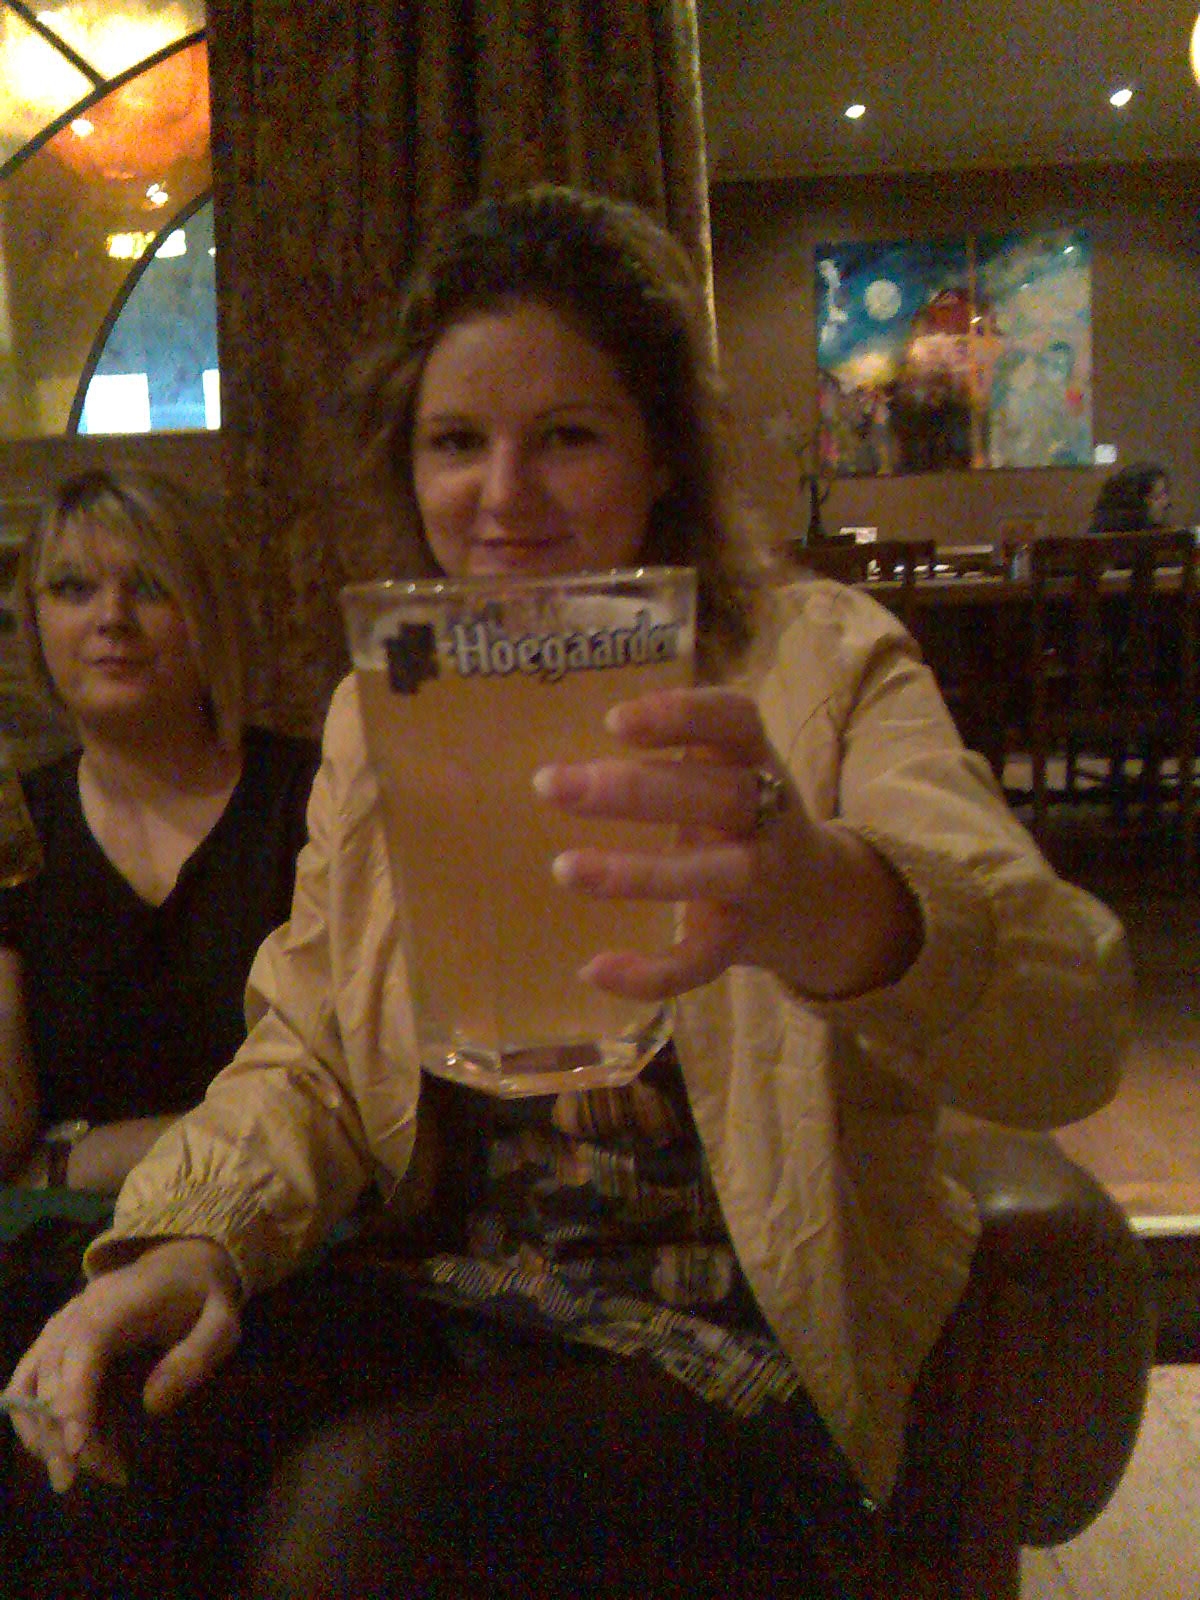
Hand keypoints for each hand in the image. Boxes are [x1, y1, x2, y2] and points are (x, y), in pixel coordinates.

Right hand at [5, 1237, 241, 1492]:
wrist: (181, 1263)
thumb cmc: (203, 1297)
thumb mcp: (223, 1323)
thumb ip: (196, 1357)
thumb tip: (152, 1406)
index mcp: (118, 1302)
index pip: (84, 1348)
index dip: (74, 1398)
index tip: (79, 1448)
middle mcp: (77, 1312)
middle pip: (51, 1376)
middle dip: (66, 1434)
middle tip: (105, 1475)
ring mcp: (59, 1327)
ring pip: (28, 1384)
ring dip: (43, 1434)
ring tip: (78, 1475)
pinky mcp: (53, 1342)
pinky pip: (26, 1383)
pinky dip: (34, 1421)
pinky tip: (64, 1451)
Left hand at [533, 686, 921, 1000]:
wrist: (814, 899)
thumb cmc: (737, 818)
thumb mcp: (722, 770)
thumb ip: (669, 750)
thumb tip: (563, 759)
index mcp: (755, 759)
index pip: (735, 721)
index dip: (681, 715)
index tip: (614, 721)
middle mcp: (768, 815)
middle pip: (716, 795)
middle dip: (632, 789)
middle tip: (550, 785)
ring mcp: (760, 880)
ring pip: (712, 874)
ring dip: (638, 873)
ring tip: (564, 868)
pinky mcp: (742, 940)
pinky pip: (700, 961)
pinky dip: (651, 973)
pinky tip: (593, 969)